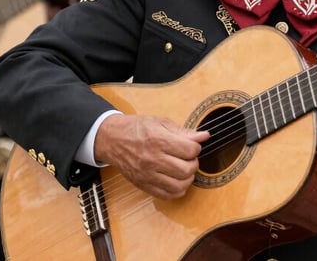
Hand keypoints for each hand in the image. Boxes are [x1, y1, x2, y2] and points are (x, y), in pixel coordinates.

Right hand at [94, 113, 209, 199]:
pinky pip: (167, 195)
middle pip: (187, 169)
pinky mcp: (143, 185)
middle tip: (188, 158)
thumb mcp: (161, 122)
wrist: (113, 139)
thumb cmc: (137, 128)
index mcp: (158, 140)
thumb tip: (204, 136)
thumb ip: (183, 131)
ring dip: (187, 178)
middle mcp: (153, 159)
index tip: (191, 145)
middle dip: (193, 163)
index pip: (190, 150)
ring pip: (179, 185)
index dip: (196, 147)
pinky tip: (176, 180)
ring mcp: (147, 175)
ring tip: (183, 169)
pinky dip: (177, 190)